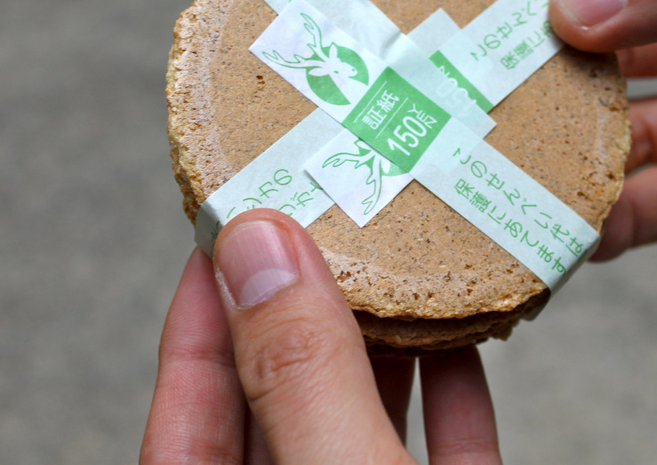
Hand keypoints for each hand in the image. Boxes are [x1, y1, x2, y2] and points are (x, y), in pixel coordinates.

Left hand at [141, 209, 501, 463]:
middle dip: (306, 301)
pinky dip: (454, 393)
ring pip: (361, 415)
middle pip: (283, 391)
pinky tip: (465, 338)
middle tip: (326, 214)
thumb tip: (261, 249)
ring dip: (384, 340)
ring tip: (393, 258)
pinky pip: (441, 450)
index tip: (240, 217)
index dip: (210, 297)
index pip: (191, 395)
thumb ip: (303, 376)